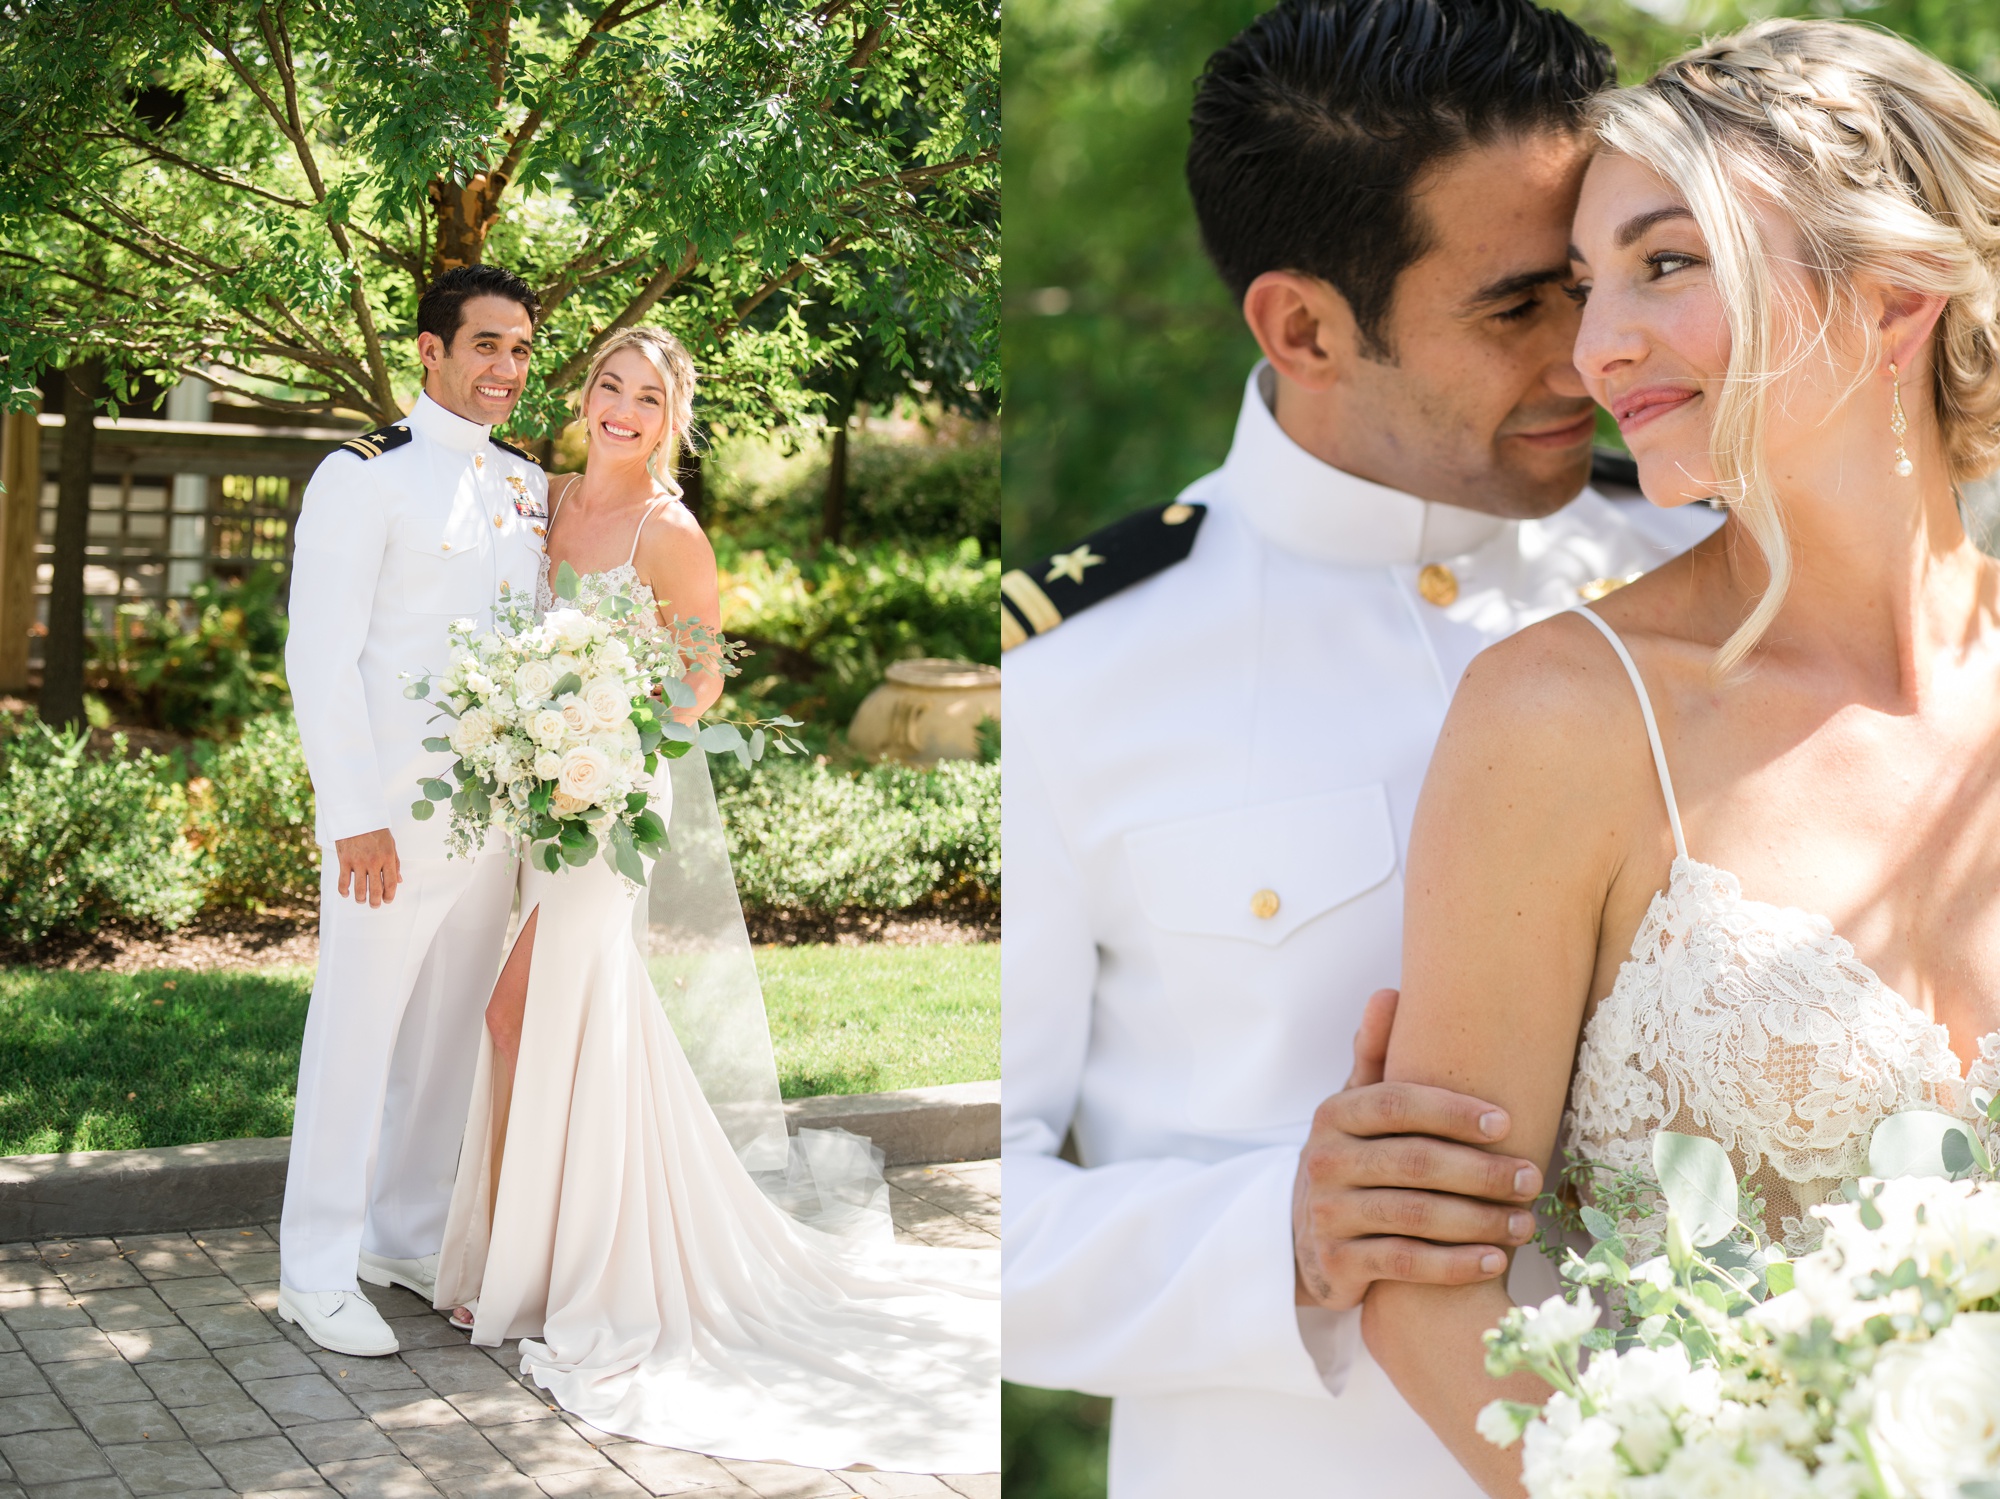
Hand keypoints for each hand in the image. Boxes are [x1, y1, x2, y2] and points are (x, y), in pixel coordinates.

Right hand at [334, 828, 400, 906]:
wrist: (356, 816)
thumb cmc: (374, 829)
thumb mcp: (390, 844)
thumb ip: (395, 863)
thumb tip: (399, 880)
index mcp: (387, 858)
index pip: (391, 882)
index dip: (390, 895)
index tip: (388, 900)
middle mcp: (374, 862)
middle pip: (376, 889)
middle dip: (376, 901)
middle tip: (375, 905)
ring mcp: (358, 862)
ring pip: (360, 889)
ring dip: (361, 898)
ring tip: (362, 900)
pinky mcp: (345, 860)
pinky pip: (343, 881)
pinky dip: (344, 890)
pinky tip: (346, 894)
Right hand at [1292, 989, 1542, 1309]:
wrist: (1307, 1239)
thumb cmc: (1354, 1160)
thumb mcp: (1357, 1109)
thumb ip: (1376, 1056)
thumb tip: (1388, 993)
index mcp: (1335, 1115)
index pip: (1397, 1105)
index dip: (1453, 1112)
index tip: (1508, 1123)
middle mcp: (1324, 1161)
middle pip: (1412, 1162)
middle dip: (1480, 1171)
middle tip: (1532, 1178)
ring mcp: (1327, 1214)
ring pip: (1413, 1216)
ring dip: (1478, 1220)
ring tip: (1525, 1222)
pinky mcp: (1337, 1263)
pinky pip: (1403, 1263)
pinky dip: (1453, 1264)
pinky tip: (1495, 1260)